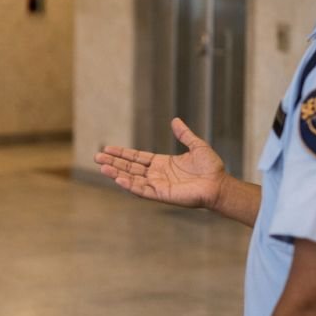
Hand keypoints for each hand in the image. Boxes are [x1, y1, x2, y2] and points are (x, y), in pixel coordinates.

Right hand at [94, 118, 226, 208]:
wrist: (219, 184)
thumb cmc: (211, 168)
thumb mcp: (196, 146)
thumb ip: (184, 134)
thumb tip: (175, 120)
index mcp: (162, 163)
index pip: (137, 157)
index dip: (122, 153)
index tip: (107, 149)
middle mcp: (157, 174)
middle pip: (129, 167)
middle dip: (113, 162)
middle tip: (96, 157)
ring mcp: (158, 185)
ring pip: (132, 178)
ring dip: (116, 173)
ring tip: (101, 167)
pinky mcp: (162, 194)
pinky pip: (142, 190)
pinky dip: (130, 185)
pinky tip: (118, 179)